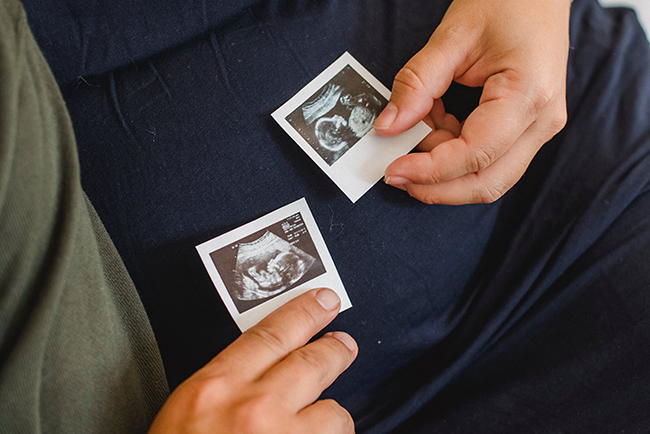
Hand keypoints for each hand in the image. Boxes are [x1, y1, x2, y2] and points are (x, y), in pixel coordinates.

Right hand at [148, 288, 356, 433]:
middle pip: (314, 362)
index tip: (324, 301)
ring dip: (329, 420)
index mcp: (215, 390)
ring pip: (335, 414)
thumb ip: (230, 380)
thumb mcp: (190, 410)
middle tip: (343, 345)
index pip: (272, 334)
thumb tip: (276, 357)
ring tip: (312, 428)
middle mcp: (253, 412)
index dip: (304, 312)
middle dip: (335, 350)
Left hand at [375, 0, 570, 204]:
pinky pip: (488, 160)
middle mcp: (542, 121)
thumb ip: (417, 84)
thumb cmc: (506, 2)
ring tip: (419, 129)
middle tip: (397, 173)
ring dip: (444, 169)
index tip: (394, 169)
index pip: (475, 155)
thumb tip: (388, 127)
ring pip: (487, 177)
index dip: (430, 171)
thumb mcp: (452, 37)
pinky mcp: (527, 130)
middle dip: (437, 187)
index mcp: (529, 94)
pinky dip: (454, 154)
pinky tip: (436, 125)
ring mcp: (539, 128)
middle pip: (487, 183)